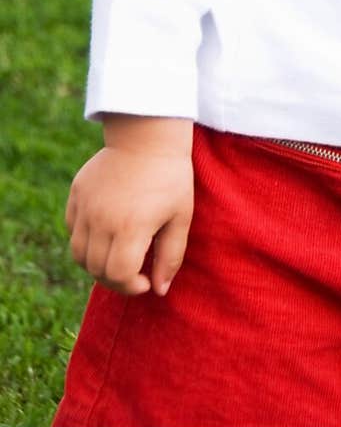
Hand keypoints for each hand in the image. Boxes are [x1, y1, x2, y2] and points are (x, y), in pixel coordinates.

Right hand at [65, 133, 193, 296]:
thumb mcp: (181, 217)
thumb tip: (159, 290)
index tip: (146, 280)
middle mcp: (102, 219)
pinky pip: (72, 231)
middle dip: (116, 279)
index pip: (118, 275)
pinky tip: (106, 233)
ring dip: (96, 264)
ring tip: (118, 255)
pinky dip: (85, 241)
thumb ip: (171, 256)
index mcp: (131, 226)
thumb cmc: (170, 177)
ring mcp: (85, 206)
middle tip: (134, 271)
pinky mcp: (76, 194)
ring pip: (79, 254)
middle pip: (96, 270)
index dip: (131, 286)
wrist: (147, 136)